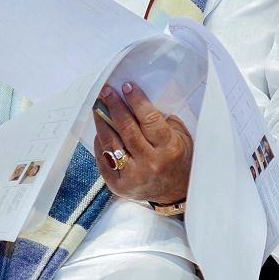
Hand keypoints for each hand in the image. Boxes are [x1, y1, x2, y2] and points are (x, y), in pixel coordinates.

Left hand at [93, 82, 192, 204]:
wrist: (175, 192)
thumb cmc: (178, 159)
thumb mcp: (181, 137)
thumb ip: (163, 120)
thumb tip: (138, 102)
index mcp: (168, 148)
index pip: (149, 119)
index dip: (136, 101)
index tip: (126, 86)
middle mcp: (150, 162)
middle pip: (127, 129)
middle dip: (115, 106)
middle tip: (106, 91)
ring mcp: (133, 175)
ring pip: (111, 144)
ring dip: (102, 122)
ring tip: (98, 107)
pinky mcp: (119, 185)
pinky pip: (103, 160)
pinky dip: (100, 144)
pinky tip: (99, 130)